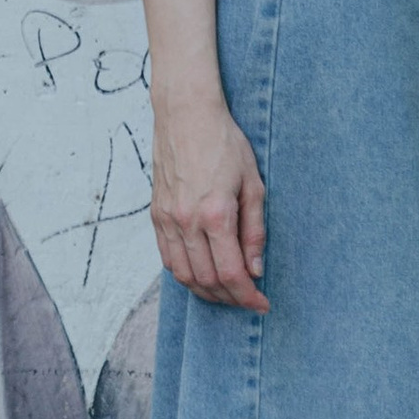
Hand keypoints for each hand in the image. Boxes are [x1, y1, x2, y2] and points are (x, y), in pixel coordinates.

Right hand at [151, 98, 268, 312]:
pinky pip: (167, 258)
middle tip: (248, 300)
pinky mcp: (156, 214)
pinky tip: (201, 275)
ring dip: (206, 292)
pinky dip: (185, 275)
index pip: (231, 273)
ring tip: (227, 293)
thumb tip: (255, 269)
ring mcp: (167, 219)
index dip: (248, 296)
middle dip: (230, 298)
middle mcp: (186, 221)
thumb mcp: (253, 183)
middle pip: (207, 280)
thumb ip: (254, 230)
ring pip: (183, 275)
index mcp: (215, 214)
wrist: (186, 114)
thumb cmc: (224, 143)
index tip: (262, 303)